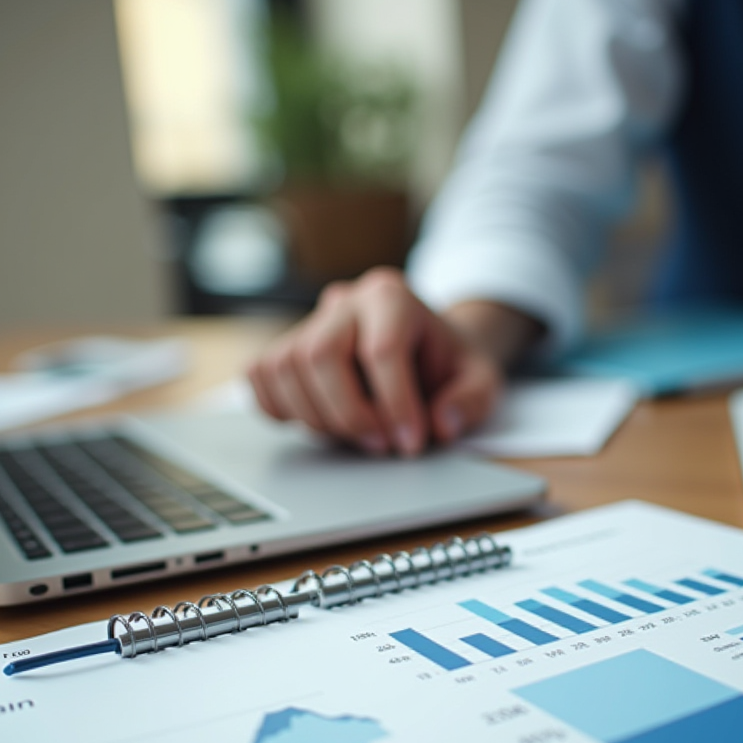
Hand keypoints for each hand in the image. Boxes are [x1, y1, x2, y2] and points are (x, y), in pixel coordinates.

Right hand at [248, 267, 539, 455]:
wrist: (426, 351)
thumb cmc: (449, 365)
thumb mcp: (481, 380)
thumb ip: (470, 402)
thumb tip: (441, 425)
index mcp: (392, 297)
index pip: (381, 349)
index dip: (395, 405)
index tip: (411, 443)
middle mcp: (345, 303)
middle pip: (319, 354)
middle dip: (348, 414)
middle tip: (380, 446)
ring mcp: (309, 323)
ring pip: (283, 368)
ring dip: (317, 418)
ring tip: (358, 437)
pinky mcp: (286, 349)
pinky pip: (261, 378)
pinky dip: (281, 410)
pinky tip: (323, 424)